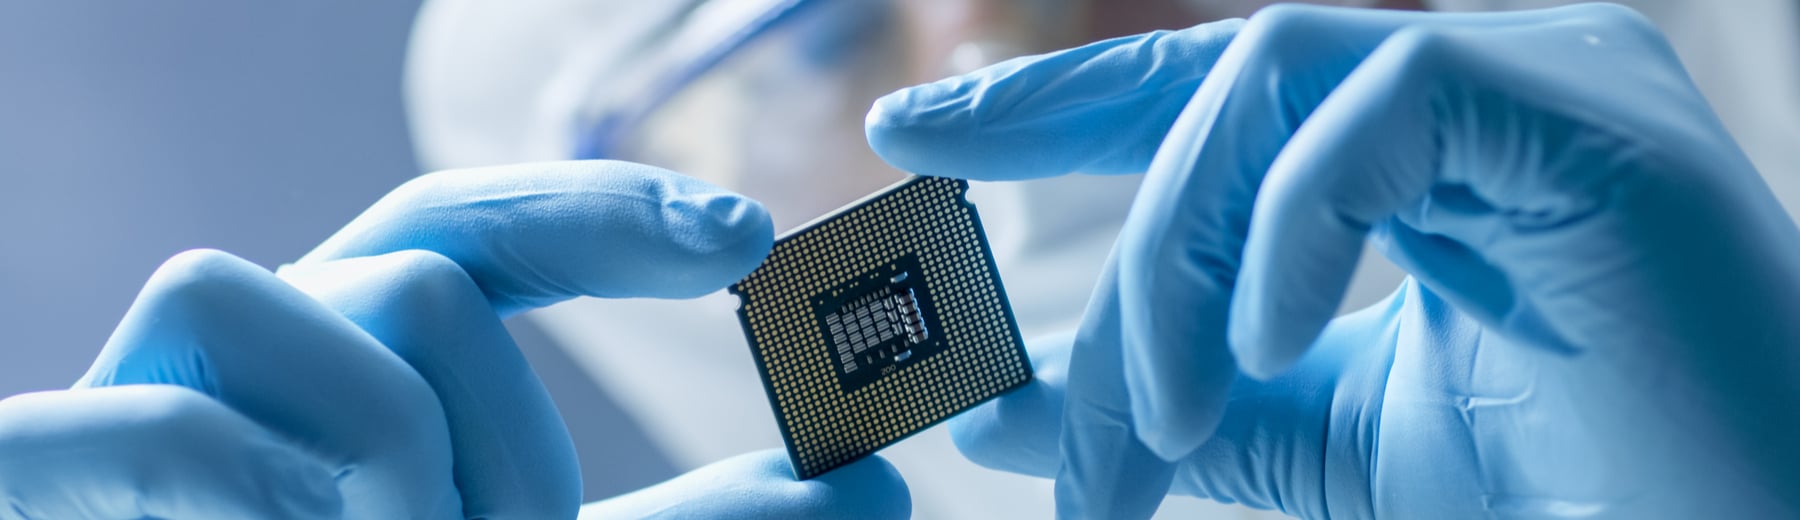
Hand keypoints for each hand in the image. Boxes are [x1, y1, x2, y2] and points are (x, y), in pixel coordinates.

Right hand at [0, 161, 908, 518]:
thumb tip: (874, 488)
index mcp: (364, 365)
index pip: (481, 229)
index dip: (608, 210)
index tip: (749, 241)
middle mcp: (264, 355)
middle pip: (426, 261)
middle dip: (517, 432)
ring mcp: (150, 396)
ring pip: (341, 313)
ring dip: (414, 473)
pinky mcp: (48, 464)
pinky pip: (180, 428)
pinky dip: (264, 507)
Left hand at [867, 4, 1799, 518]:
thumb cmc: (1570, 496)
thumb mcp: (1321, 445)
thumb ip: (1176, 408)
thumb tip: (996, 405)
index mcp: (1418, 146)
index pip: (1205, 89)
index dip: (1053, 100)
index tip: (913, 131)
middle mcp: (1475, 82)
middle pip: (1213, 78)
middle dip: (1072, 176)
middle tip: (976, 325)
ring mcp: (1538, 76)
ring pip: (1267, 82)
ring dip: (1170, 256)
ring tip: (1155, 418)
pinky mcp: (1587, 112)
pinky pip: (1373, 108)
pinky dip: (1284, 227)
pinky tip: (1257, 348)